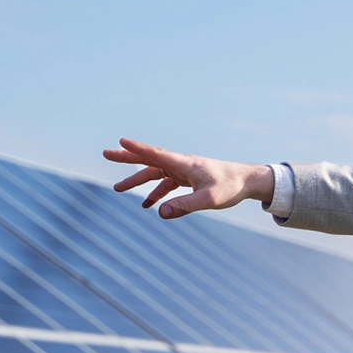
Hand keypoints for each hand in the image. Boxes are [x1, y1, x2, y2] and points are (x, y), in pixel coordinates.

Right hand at [102, 138, 272, 218]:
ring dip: (137, 180)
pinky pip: (166, 184)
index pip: (155, 153)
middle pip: (148, 159)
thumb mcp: (208, 199)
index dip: (137, 148)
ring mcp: (183, 171)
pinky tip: (147, 205)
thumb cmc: (230, 187)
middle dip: (127, 157)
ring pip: (154, 173)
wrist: (247, 181)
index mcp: (183, 164)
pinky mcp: (187, 179)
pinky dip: (155, 193)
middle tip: (105, 153)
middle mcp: (180, 164)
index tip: (120, 141)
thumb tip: (159, 212)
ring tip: (117, 188)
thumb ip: (184, 205)